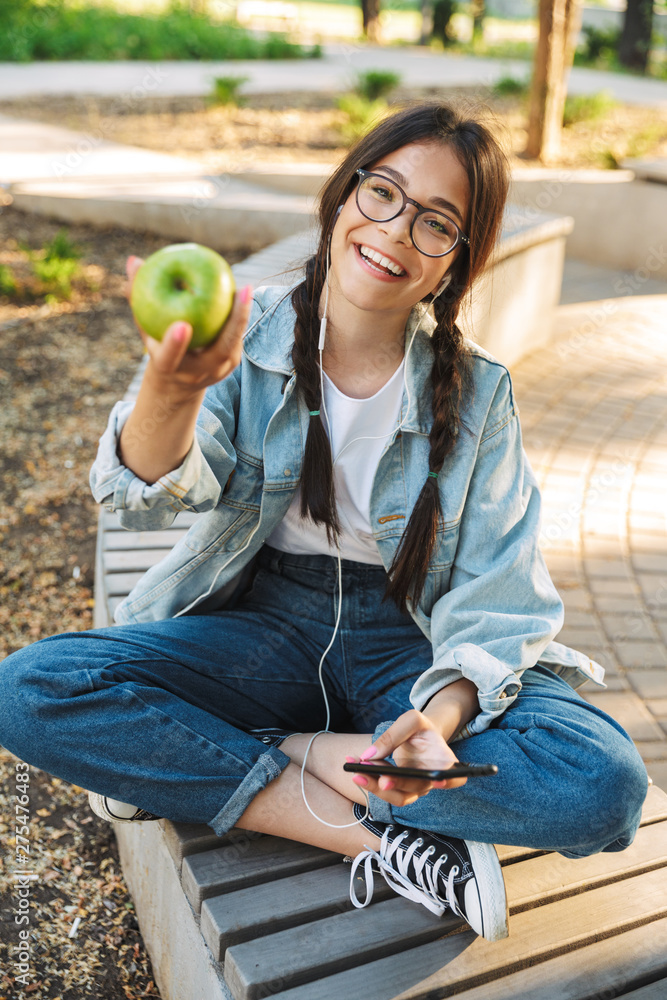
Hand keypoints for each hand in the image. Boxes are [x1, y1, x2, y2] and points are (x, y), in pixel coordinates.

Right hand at [126, 255, 251, 404]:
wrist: (178, 383)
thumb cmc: (157, 345)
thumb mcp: (145, 326)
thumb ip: (137, 297)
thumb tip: (134, 261)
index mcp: (169, 368)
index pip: (170, 358)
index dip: (174, 344)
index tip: (182, 325)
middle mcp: (196, 374)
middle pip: (220, 351)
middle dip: (233, 323)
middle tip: (241, 291)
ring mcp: (217, 371)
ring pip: (234, 342)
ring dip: (241, 316)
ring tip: (245, 289)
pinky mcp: (231, 365)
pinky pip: (238, 337)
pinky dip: (240, 316)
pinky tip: (244, 294)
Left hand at [347, 709, 466, 807]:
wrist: (418, 734)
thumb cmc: (420, 727)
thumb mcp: (411, 720)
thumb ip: (393, 734)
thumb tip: (369, 755)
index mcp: (444, 761)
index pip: (456, 778)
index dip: (449, 782)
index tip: (437, 780)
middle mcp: (432, 780)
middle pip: (417, 789)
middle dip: (395, 784)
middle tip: (375, 776)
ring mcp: (416, 788)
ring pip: (398, 797)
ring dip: (375, 786)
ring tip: (355, 769)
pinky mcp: (400, 789)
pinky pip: (384, 789)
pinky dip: (368, 778)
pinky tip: (353, 761)